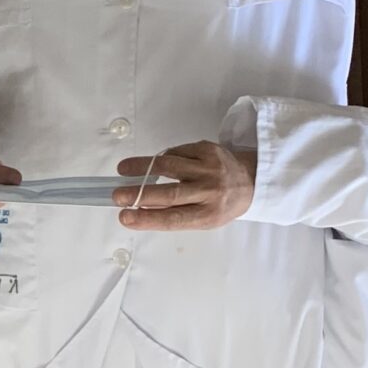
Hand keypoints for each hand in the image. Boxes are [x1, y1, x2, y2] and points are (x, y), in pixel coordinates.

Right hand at [115, 142, 254, 229]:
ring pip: (169, 166)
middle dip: (138, 193)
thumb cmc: (220, 204)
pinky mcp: (207, 149)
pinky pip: (176, 152)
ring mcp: (210, 168)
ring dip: (141, 167)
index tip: (124, 217)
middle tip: (116, 195)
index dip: (146, 219)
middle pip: (169, 193)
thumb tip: (141, 207)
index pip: (173, 219)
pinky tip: (153, 164)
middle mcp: (211, 191)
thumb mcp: (202, 218)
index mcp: (209, 215)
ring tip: (123, 169)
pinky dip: (161, 159)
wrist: (251, 181)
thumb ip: (174, 214)